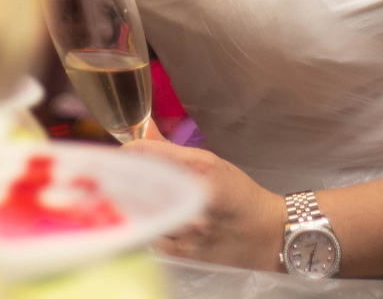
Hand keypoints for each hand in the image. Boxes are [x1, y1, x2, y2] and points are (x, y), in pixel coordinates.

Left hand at [122, 139, 284, 271]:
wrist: (265, 234)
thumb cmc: (239, 194)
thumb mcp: (211, 163)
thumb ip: (171, 149)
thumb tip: (145, 129)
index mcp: (202, 172)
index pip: (151, 156)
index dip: (130, 153)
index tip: (121, 153)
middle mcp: (194, 201)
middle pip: (141, 186)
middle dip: (125, 179)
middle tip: (116, 176)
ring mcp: (188, 230)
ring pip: (143, 213)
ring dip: (132, 204)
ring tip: (129, 197)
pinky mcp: (184, 253)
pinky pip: (151, 236)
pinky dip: (147, 226)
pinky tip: (150, 220)